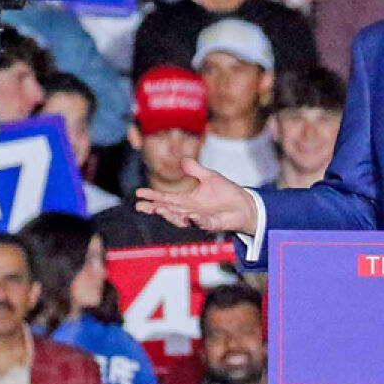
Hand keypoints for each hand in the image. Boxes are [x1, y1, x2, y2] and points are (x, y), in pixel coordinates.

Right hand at [135, 159, 257, 234]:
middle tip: (140, 206)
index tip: (138, 193)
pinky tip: (191, 216)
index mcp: (187, 200)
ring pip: (181, 220)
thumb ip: (195, 170)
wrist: (245, 205)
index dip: (153, 196)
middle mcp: (190, 211)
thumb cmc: (226, 193)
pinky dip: (197, 221)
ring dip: (170, 215)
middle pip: (168, 211)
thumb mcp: (209, 177)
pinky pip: (203, 224)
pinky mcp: (213, 224)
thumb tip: (182, 159)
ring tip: (159, 208)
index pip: (166, 198)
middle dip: (154, 209)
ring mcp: (200, 219)